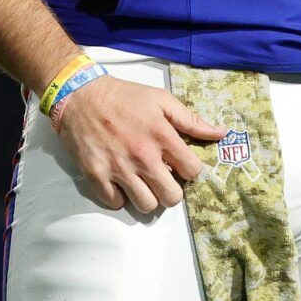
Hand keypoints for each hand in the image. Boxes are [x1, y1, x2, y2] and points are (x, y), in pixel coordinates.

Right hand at [52, 74, 223, 214]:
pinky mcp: (96, 176)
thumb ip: (191, 119)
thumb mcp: (161, 99)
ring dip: (147, 196)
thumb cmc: (124, 97)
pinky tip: (121, 182)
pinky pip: (116, 203)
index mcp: (162, 136)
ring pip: (146, 205)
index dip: (190, 170)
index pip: (192, 171)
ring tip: (142, 181)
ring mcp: (118, 169)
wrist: (80, 95)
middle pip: (171, 197)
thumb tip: (220, 134)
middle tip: (163, 178)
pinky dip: (120, 197)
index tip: (180, 164)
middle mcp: (142, 156)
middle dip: (172, 190)